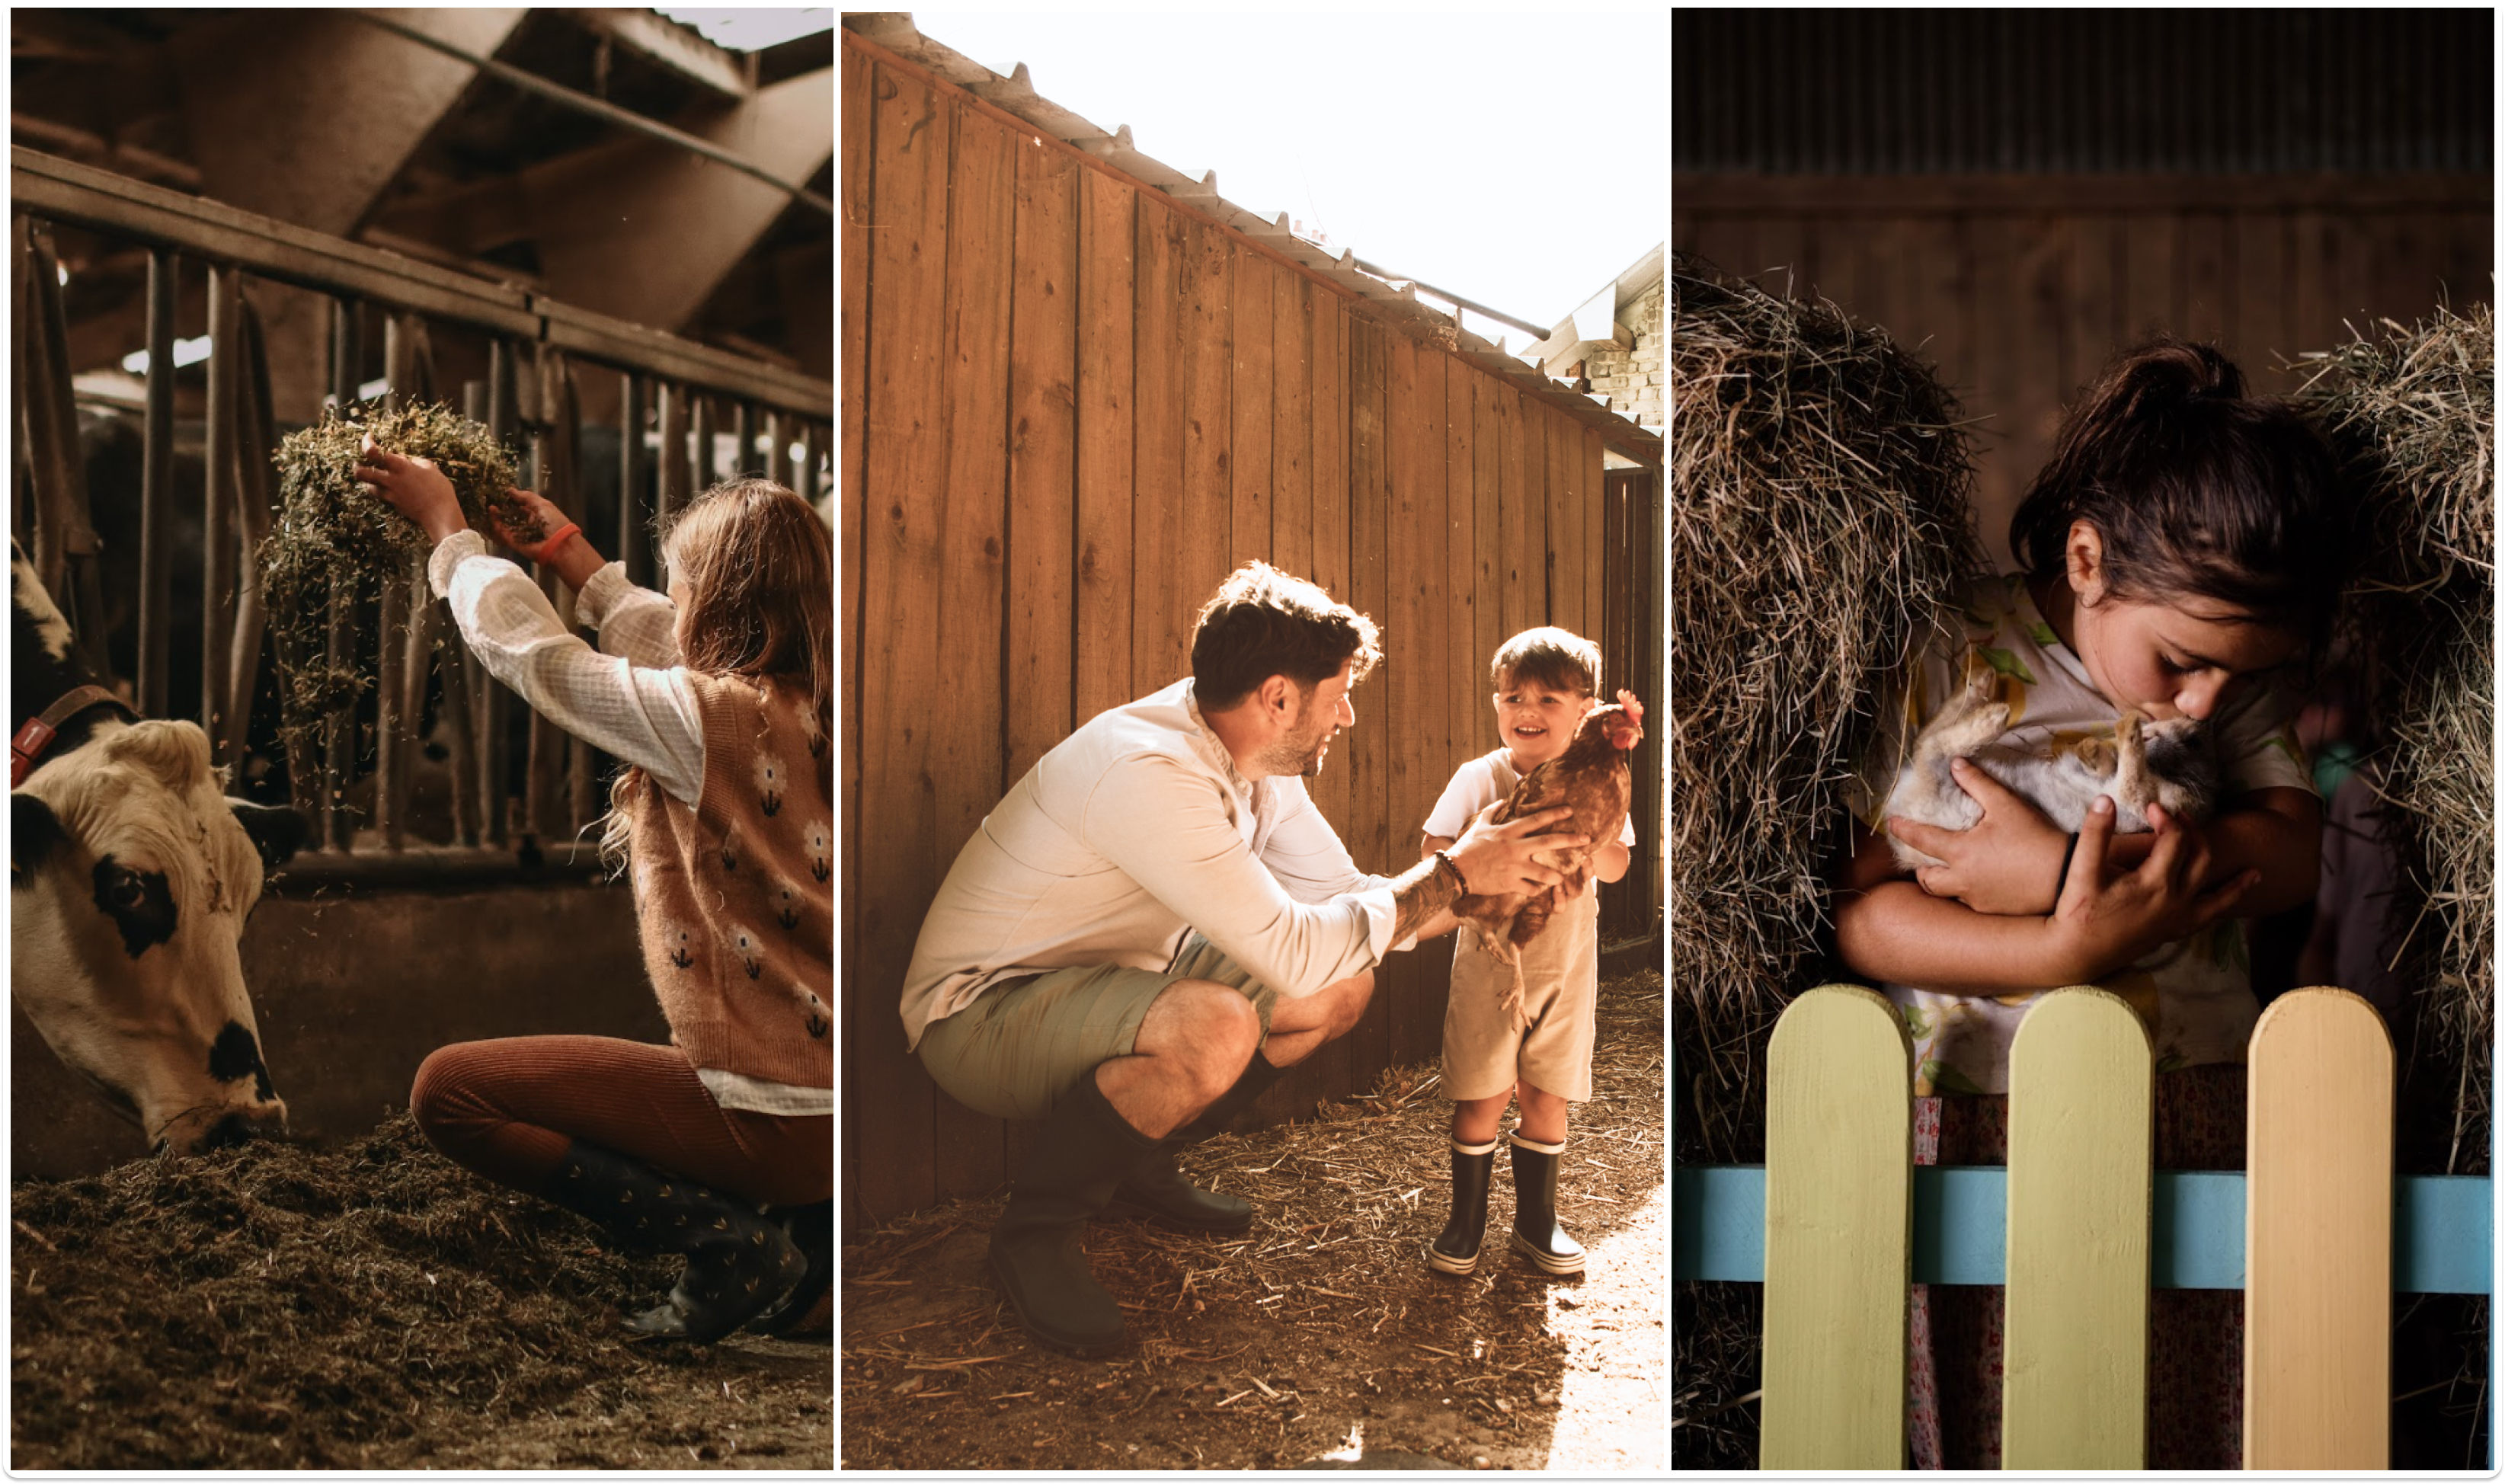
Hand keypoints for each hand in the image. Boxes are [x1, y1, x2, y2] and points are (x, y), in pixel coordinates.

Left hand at [353, 436, 465, 543]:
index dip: (366, 442)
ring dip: (369, 481)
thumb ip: (416, 462)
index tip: (368, 437)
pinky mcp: (394, 504)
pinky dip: (382, 491)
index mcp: (400, 466)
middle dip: (357, 467)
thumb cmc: (439, 489)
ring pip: (368, 487)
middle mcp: (390, 479)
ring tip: (376, 478)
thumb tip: (410, 461)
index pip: (373, 452)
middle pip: (361, 473)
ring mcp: (390, 494)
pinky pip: (381, 496)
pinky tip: (390, 490)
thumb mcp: (430, 468)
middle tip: (359, 463)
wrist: (440, 514)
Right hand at [487, 487, 576, 559]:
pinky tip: (491, 511)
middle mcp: (527, 524)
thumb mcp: (543, 505)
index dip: (512, 499)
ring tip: (490, 504)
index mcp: (537, 515)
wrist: (559, 546)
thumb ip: (526, 497)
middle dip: (502, 507)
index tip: (502, 492)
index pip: (521, 506)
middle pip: (511, 515)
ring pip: (505, 523)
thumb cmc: (555, 523)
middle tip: (491, 497)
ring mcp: (520, 534)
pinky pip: (502, 532)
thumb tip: (510, 490)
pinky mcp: (514, 542)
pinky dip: (496, 523)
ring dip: (497, 514)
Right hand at [1448, 801, 1588, 897]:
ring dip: (1557, 875)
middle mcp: (1515, 848)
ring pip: (1544, 872)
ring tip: (1563, 876)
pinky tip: (1539, 890)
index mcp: (1508, 832)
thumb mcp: (1479, 825)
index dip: (1555, 814)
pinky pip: (1530, 889)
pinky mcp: (1510, 884)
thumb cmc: (1467, 847)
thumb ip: (1493, 811)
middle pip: (1548, 842)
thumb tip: (1504, 800)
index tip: (1570, 811)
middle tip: (1586, 839)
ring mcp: (1514, 867)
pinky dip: (1537, 890)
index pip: (1536, 820)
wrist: (1455, 871)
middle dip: (1570, 840)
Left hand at [1886, 757, 2068, 915]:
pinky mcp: (1992, 911)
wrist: (2065, 877)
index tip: (1891, 823)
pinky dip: (1968, 892)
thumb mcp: (2006, 805)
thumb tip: (1956, 764)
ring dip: (1942, 882)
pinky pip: (1970, 903)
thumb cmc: (2035, 838)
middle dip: (1921, 869)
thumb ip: (1978, 783)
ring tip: (1950, 870)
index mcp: (1960, 852)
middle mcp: (1961, 880)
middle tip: (1924, 858)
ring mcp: (1976, 899)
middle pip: (1927, 879)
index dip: (1903, 829)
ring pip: (1946, 894)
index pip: (1921, 839)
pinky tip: (1981, 882)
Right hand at [2042, 797, 2257, 983]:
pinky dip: (2222, 910)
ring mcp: (2177, 919)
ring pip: (2218, 897)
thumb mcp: (2082, 871)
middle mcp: (2175, 901)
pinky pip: (2208, 920)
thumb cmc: (2078, 913)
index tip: (2151, 807)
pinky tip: (2227, 904)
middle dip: (2195, 835)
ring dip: (2235, 884)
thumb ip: (2095, 834)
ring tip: (2253, 872)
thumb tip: (2107, 800)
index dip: (2166, 818)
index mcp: (2156, 883)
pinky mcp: (2172, 932)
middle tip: (2180, 819)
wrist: (2077, 955)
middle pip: (2201, 859)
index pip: (2174, 839)